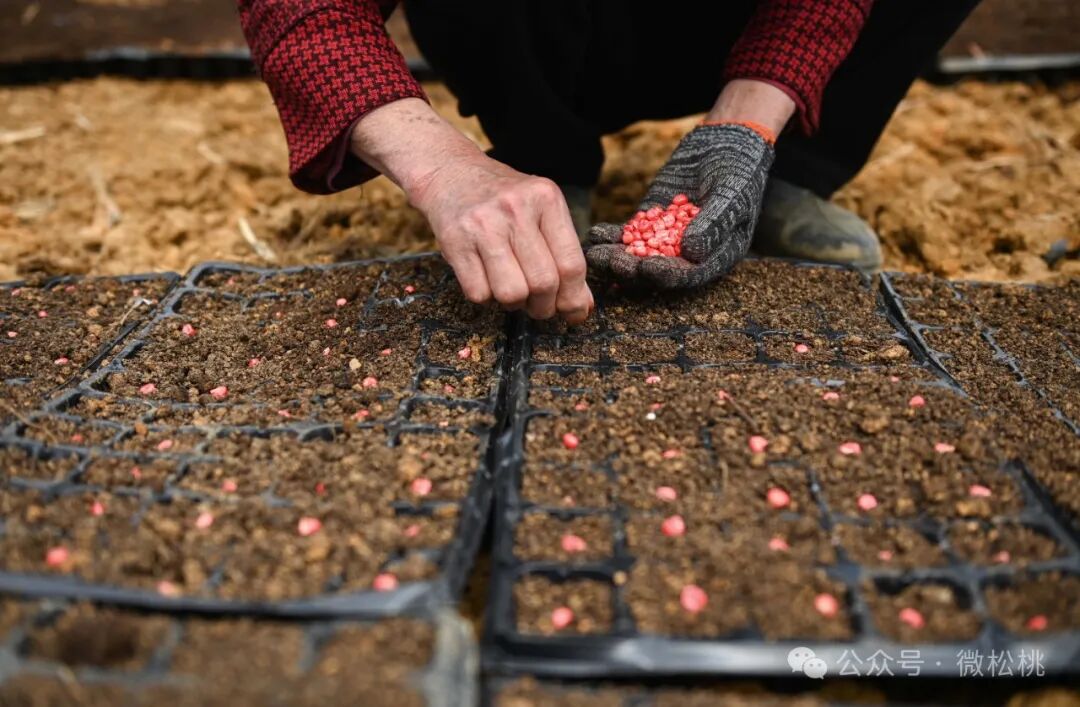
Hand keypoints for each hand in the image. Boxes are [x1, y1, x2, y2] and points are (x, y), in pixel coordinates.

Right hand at [350, 99, 591, 322]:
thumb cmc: (504, 199)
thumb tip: (582, 305)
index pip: (571, 264)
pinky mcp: (454, 241)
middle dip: (544, 306)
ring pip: (511, 294)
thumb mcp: (540, 210)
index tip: (575, 312)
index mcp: (546, 198)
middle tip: (539, 306)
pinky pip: (479, 294)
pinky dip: (486, 298)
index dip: (574, 298)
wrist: (450, 173)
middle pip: (543, 283)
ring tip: (512, 291)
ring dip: (515, 304)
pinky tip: (487, 280)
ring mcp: (483, 224)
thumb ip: (563, 253)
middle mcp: (516, 208)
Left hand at [587, 80, 789, 288]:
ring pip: (638, 256)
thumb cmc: (739, 173)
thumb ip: (714, 223)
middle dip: (635, 270)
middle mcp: (688, 257)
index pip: (690, 275)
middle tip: (614, 263)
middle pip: (658, 271)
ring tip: (595, 254)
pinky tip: (595, 235)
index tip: (648, 269)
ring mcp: (666, 241)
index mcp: (715, 257)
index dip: (669, 275)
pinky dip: (612, 237)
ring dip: (616, 258)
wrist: (724, 145)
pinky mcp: (649, 223)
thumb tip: (693, 252)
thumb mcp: (732, 195)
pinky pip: (628, 235)